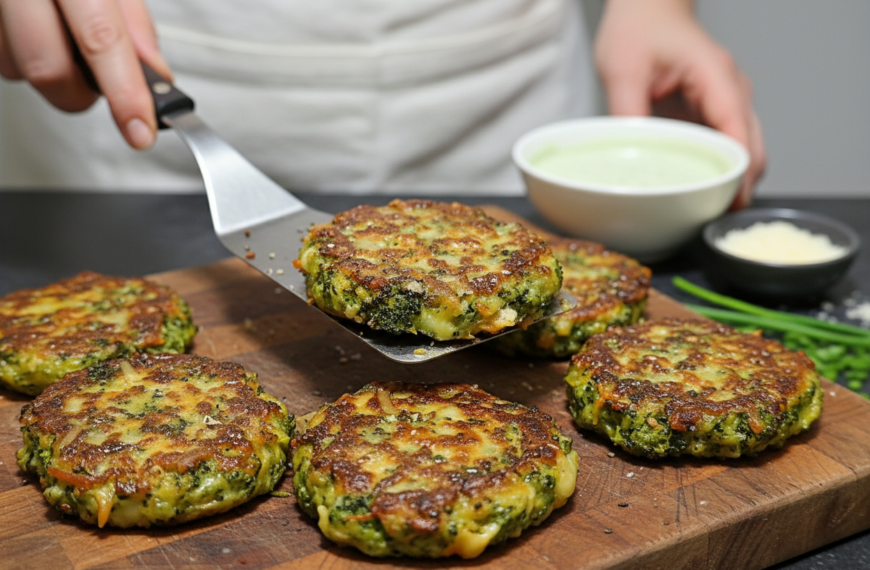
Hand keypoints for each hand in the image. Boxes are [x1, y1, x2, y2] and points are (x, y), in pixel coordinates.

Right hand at [0, 0, 171, 149]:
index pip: (100, 40)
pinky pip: (1, 57)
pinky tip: (40, 31)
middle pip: (47, 69)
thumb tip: (154, 74)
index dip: (124, 93)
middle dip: (80, 94)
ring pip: (17, 69)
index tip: (140, 129)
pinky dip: (26, 56)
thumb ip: (133, 23)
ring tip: (65, 38)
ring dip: (51, 72)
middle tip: (101, 85)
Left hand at [594, 0, 764, 209]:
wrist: (646, 9)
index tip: (727, 202)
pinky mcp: (715, 111)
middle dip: (738, 185)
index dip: (737, 172)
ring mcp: (728, 102)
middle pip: (752, 148)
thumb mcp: (623, 69)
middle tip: (711, 218)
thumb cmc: (638, 29)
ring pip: (744, 151)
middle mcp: (732, 91)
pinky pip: (725, 146)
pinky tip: (697, 188)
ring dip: (730, 180)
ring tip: (705, 210)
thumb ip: (628, 112)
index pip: (738, 132)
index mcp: (716, 77)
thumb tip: (631, 154)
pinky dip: (717, 169)